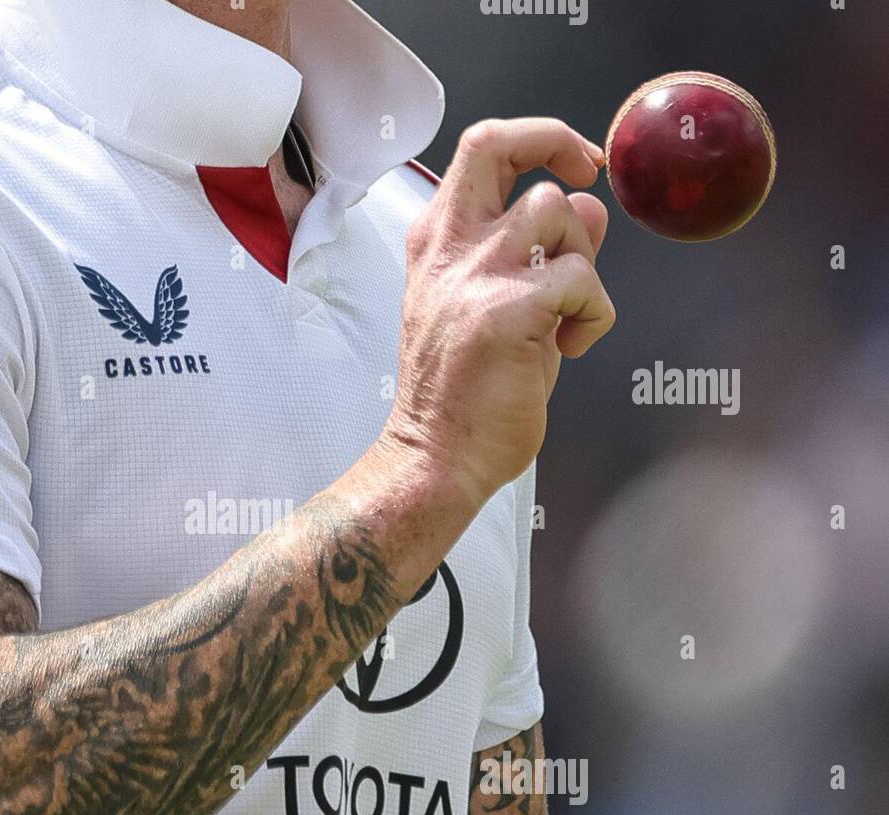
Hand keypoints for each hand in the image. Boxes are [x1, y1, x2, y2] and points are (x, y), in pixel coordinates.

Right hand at [386, 118, 615, 506]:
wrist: (435, 458)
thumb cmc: (461, 395)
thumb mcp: (498, 308)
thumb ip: (541, 254)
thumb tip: (589, 208)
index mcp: (435, 244)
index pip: (479, 148)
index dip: (538, 140)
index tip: (574, 165)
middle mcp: (448, 248)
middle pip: (499, 144)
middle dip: (557, 144)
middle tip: (588, 179)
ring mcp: (474, 276)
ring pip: (556, 211)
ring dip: (582, 257)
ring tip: (568, 313)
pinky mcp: (509, 312)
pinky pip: (583, 280)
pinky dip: (594, 313)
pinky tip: (569, 348)